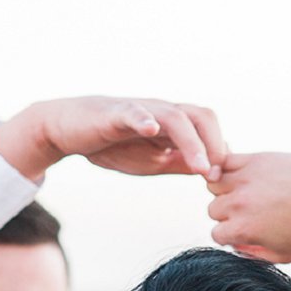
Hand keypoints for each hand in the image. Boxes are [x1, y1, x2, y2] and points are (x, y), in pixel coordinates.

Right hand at [0, 96, 225, 182]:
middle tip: (215, 174)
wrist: (69, 130)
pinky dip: (144, 120)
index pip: (209, 130)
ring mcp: (141, 110)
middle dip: (214, 144)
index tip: (222, 180)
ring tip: (200, 167)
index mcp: (175, 125)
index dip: (219, 152)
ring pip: (175, 117)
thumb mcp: (154, 161)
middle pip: (201, 116)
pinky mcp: (115, 112)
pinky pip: (133, 112)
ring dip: (192, 141)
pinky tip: (152, 130)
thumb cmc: (113, 144)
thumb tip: (211, 171)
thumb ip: (180, 162)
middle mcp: (163, 112)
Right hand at [207, 152, 290, 262]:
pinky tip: (241, 175)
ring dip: (225, 190)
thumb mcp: (285, 254)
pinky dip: (226, 167)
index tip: (246, 231)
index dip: (231, 235)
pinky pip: (225, 161)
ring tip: (244, 192)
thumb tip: (238, 248)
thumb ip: (257, 256)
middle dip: (227, 213)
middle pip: (213, 209)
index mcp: (243, 229)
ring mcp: (245, 179)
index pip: (216, 234)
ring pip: (214, 184)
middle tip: (249, 211)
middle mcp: (239, 203)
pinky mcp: (254, 159)